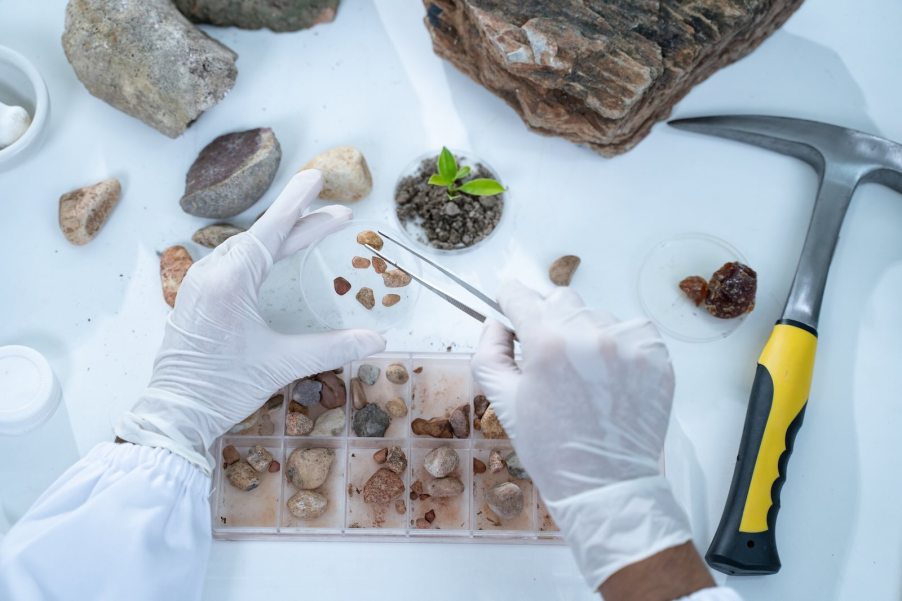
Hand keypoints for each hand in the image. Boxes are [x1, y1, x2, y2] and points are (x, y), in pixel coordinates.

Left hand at [115, 171, 385, 472]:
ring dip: (280, 237)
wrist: (173, 415)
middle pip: (263, 237)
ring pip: (246, 248)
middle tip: (339, 214)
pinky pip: (232, 262)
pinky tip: (273, 257)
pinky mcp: (197, 298)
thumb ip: (332, 347)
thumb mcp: (280, 364)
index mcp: (229, 281)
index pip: (271, 230)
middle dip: (302, 223)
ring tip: (312, 230)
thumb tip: (378, 341)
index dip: (298, 203)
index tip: (316, 177)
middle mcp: (211, 274)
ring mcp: (199, 284)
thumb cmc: (221, 387)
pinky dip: (260, 252)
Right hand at [472, 281, 691, 589]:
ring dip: (587, 334)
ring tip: (586, 375)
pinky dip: (620, 345)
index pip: (521, 295)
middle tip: (551, 356)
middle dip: (549, 320)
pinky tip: (612, 376)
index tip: (511, 307)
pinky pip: (633, 330)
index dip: (511, 301)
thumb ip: (489, 351)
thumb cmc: (550, 448)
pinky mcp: (656, 357)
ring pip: (597, 315)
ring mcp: (628, 344)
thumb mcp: (502, 401)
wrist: (605, 484)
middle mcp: (591, 335)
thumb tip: (496, 320)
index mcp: (547, 343)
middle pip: (561, 300)